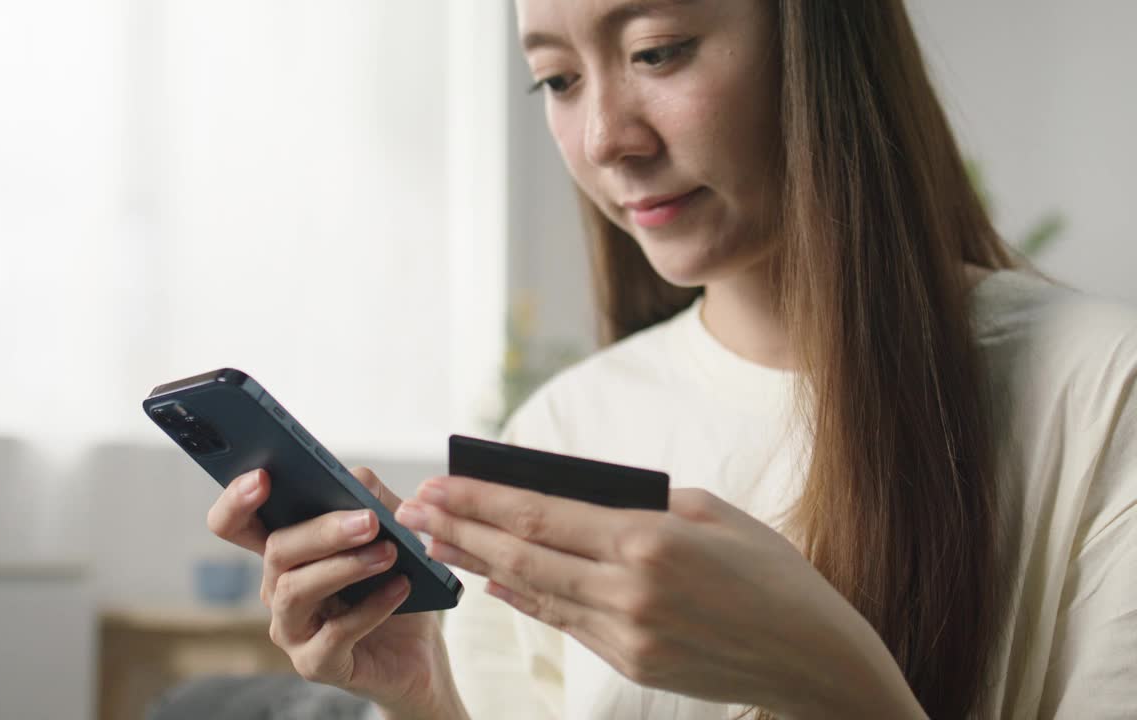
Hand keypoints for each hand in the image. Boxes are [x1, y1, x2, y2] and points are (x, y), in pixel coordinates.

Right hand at [207, 467, 465, 718]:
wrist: (418, 652)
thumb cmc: (396, 585)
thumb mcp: (392, 534)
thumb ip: (372, 499)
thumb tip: (355, 478)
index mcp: (287, 551)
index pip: (236, 523)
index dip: (237, 499)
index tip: (262, 476)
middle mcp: (278, 588)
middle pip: (275, 550)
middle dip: (321, 531)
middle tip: (369, 521)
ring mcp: (292, 630)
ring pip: (296, 591)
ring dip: (345, 567)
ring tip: (389, 553)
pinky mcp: (315, 664)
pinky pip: (334, 634)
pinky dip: (371, 608)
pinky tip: (400, 588)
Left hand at [394, 477, 923, 717]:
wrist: (813, 657)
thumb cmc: (771, 571)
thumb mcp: (711, 512)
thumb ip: (639, 502)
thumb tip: (573, 496)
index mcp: (649, 539)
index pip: (540, 514)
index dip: (480, 499)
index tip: (437, 483)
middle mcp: (628, 590)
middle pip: (522, 554)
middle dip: (460, 529)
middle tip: (412, 510)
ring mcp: (627, 634)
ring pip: (535, 591)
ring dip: (479, 563)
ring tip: (437, 541)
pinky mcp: (632, 664)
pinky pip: (565, 622)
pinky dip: (526, 597)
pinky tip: (494, 579)